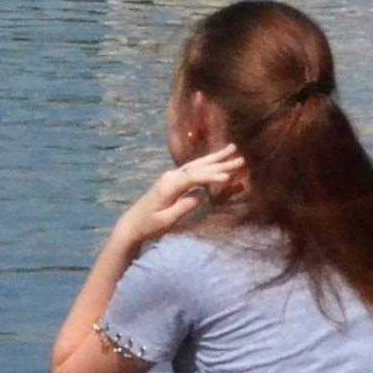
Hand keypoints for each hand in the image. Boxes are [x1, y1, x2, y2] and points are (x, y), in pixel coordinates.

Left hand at [113, 145, 249, 249]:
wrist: (132, 223)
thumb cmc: (149, 225)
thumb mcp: (168, 220)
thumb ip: (186, 205)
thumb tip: (203, 193)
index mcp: (169, 185)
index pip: (194, 177)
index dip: (212, 176)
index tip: (228, 177)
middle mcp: (171, 176)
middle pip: (198, 166)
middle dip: (220, 162)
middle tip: (240, 158)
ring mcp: (171, 175)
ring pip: (196, 163)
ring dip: (215, 157)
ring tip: (232, 148)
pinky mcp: (172, 179)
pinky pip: (193, 168)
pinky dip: (206, 163)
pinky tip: (215, 159)